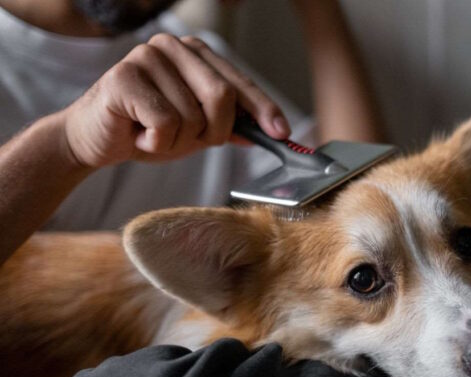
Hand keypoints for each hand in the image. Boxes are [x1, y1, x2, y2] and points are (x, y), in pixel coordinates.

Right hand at [63, 33, 290, 168]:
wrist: (96, 140)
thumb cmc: (148, 129)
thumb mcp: (198, 130)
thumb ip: (230, 126)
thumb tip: (268, 131)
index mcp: (195, 53)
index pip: (239, 82)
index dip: (263, 109)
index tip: (281, 133)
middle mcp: (173, 47)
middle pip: (222, 96)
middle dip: (214, 131)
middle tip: (192, 140)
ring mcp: (146, 57)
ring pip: (192, 116)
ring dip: (178, 141)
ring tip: (154, 134)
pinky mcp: (123, 77)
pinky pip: (164, 124)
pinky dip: (156, 142)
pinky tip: (139, 134)